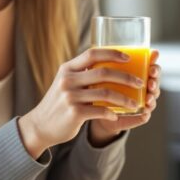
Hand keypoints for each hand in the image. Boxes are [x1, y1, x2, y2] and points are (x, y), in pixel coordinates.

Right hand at [19, 48, 145, 158]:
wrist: (40, 126)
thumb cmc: (58, 103)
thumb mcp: (65, 83)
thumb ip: (81, 74)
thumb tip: (108, 65)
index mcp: (68, 69)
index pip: (92, 54)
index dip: (112, 53)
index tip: (128, 57)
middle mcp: (68, 80)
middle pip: (104, 72)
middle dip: (126, 77)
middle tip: (140, 83)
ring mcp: (70, 96)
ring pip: (106, 93)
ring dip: (125, 98)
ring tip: (135, 103)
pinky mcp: (74, 113)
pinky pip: (100, 111)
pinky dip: (112, 113)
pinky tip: (116, 115)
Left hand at [89, 51, 161, 145]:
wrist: (98, 113)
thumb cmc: (103, 89)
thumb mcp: (103, 75)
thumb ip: (105, 63)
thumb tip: (99, 48)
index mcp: (139, 75)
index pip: (151, 67)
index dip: (154, 63)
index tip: (153, 60)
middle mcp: (143, 88)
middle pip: (155, 81)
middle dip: (156, 80)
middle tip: (150, 79)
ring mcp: (142, 102)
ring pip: (153, 98)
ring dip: (153, 97)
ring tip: (148, 98)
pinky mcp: (136, 116)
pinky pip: (144, 116)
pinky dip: (145, 114)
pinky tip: (145, 113)